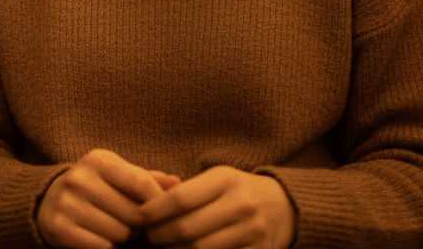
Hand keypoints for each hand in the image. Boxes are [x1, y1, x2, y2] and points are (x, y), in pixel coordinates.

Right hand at [36, 149, 176, 248]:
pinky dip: (105, 246)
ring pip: (119, 233)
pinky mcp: (59, 228)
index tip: (160, 212)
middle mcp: (80, 179)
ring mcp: (67, 204)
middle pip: (133, 213)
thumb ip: (146, 178)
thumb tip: (177, 182)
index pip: (142, 184)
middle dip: (137, 221)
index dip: (158, 203)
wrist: (47, 201)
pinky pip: (102, 247)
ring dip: (121, 235)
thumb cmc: (94, 187)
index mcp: (98, 161)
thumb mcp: (116, 174)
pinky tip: (97, 236)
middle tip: (128, 219)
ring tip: (109, 225)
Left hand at [138, 166, 295, 248]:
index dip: (152, 212)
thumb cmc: (238, 191)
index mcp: (225, 180)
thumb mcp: (216, 179)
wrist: (286, 206)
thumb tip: (143, 204)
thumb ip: (183, 190)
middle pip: (187, 229)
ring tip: (163, 247)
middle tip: (147, 236)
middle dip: (159, 236)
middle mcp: (240, 205)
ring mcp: (252, 232)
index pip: (180, 199)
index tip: (136, 218)